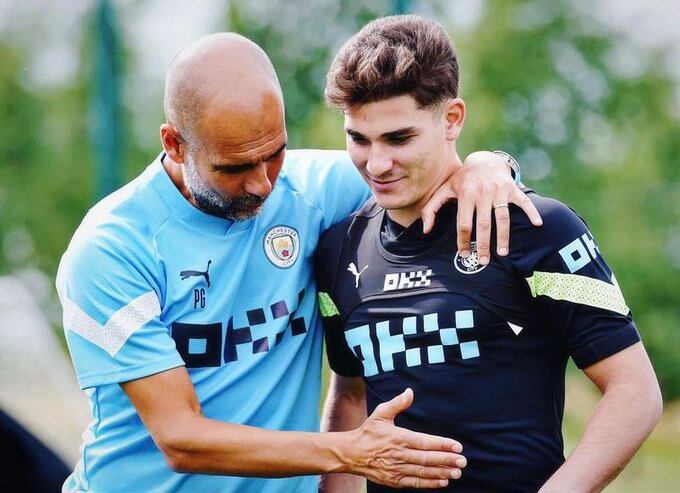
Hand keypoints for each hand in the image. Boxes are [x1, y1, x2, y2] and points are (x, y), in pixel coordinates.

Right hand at [338, 388, 465, 488]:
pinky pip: (416, 483)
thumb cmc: (368, 432)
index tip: (457, 446)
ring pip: (423, 472)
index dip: (442, 444)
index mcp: (398, 438)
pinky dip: (430, 483)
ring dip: (442, 473)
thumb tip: (410, 392)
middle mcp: (399, 455)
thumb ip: (397, 403)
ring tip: (457, 473)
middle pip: (427, 459)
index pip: (425, 442)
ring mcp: (397, 469)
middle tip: (463, 462)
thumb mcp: (380, 414)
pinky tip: (442, 481)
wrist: (350, 454)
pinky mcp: (394, 480)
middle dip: (447, 460)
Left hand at [421, 151, 542, 264]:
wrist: (484, 160)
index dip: (463, 241)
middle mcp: (482, 193)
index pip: (464, 223)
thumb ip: (430, 209)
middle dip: (483, 245)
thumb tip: (425, 231)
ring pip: (503, 217)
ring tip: (503, 253)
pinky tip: (537, 224)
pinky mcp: (512, 189)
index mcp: (465, 195)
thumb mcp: (444, 190)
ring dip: (504, 236)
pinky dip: (532, 212)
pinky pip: (523, 202)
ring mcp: (499, 191)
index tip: (464, 254)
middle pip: (483, 224)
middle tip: (483, 261)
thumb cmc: (462, 180)